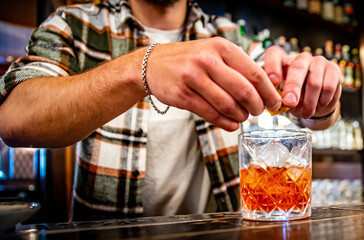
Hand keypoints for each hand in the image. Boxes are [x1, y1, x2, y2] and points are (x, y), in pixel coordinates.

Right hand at [145, 37, 281, 130]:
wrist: (152, 64)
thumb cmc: (188, 60)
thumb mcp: (212, 52)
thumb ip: (235, 67)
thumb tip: (262, 90)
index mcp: (221, 47)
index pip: (255, 73)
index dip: (269, 92)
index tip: (275, 103)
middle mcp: (207, 60)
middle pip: (244, 91)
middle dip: (257, 107)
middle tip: (258, 112)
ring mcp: (193, 77)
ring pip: (228, 105)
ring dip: (240, 116)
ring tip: (242, 118)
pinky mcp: (182, 95)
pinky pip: (211, 114)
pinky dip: (225, 123)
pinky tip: (231, 124)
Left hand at [264, 46, 341, 118]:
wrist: (316, 103)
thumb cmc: (294, 98)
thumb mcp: (282, 97)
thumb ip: (278, 96)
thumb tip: (277, 100)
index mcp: (282, 62)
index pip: (274, 54)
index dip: (272, 66)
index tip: (274, 82)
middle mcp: (301, 58)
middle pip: (297, 68)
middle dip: (293, 88)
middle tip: (290, 103)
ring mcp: (318, 61)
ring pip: (314, 82)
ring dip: (309, 102)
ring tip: (306, 112)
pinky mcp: (333, 68)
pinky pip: (328, 87)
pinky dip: (323, 100)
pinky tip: (319, 104)